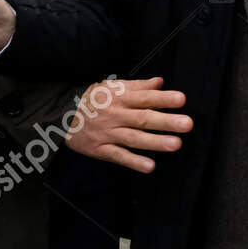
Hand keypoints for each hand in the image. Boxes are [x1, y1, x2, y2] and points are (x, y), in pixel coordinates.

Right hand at [63, 77, 192, 173]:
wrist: (60, 115)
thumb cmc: (91, 101)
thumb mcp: (110, 87)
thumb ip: (137, 86)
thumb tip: (160, 82)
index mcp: (119, 98)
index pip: (144, 97)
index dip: (162, 98)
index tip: (181, 100)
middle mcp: (115, 115)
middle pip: (142, 118)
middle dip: (165, 121)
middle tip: (186, 123)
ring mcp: (108, 133)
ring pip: (133, 138)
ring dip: (154, 142)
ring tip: (175, 144)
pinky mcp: (100, 149)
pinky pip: (118, 155)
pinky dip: (133, 162)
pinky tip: (149, 166)